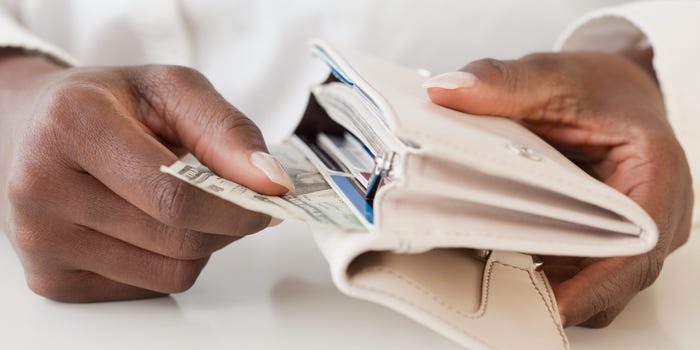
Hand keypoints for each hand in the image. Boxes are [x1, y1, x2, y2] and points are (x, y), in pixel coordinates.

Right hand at [0, 51, 292, 301]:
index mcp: (71, 125)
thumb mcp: (170, 89)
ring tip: (186, 203)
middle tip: (241, 201)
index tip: (270, 198)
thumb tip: (271, 181)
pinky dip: (170, 260)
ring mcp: (42, 241)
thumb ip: (226, 128)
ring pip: (169, 272)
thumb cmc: (108, 106)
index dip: (235, 206)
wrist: (35, 129)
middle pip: (176, 239)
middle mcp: (42, 187)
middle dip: (227, 224)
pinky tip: (152, 224)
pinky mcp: (52, 279)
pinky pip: (149, 287)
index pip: (174, 195)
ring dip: (202, 244)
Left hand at [423, 51, 692, 326]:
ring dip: (548, 285)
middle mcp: (654, 216)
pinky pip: (580, 271)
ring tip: (491, 276)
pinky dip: (545, 271)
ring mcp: (632, 235)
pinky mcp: (606, 240)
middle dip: (558, 291)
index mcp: (656, 176)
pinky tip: (502, 260)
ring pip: (594, 283)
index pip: (635, 250)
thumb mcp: (551, 76)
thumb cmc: (598, 86)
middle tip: (498, 292)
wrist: (614, 90)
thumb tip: (446, 91)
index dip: (592, 286)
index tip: (546, 305)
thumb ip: (502, 82)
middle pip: (612, 280)